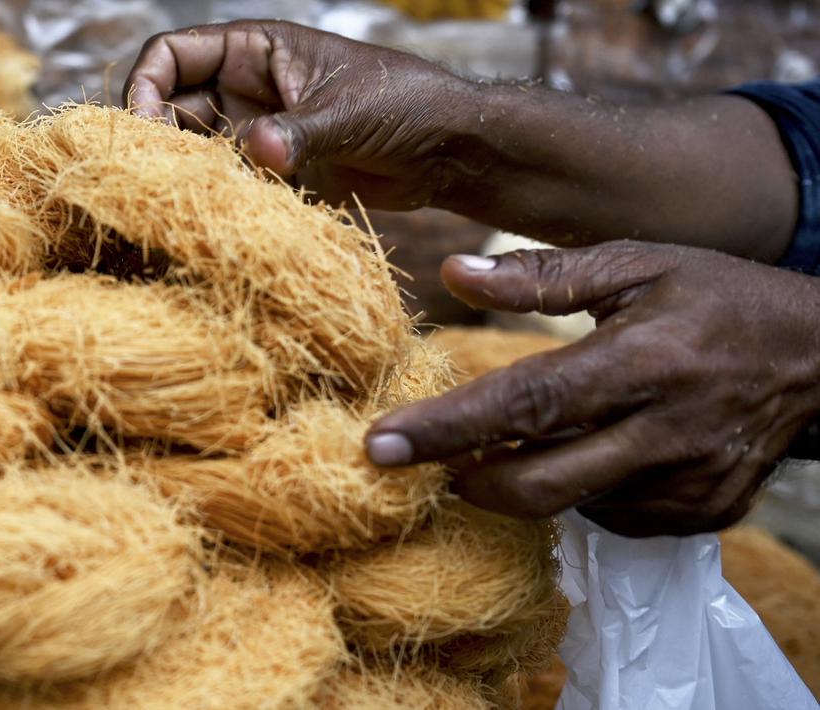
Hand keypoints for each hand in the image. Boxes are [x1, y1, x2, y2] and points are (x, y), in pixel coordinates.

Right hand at [124, 20, 475, 209]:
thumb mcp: (350, 113)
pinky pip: (230, 186)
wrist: (450, 151)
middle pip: (174, 105)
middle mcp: (249, 88)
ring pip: (198, 151)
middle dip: (158, 138)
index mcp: (259, 49)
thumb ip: (299, 132)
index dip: (147, 84)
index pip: (175, 53)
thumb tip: (257, 149)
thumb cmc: (409, 103)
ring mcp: (260, 132)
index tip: (142, 127)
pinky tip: (217, 222)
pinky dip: (220, 202)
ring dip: (188, 176)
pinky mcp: (275, 174)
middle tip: (155, 180)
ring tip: (185, 206)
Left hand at [365, 241, 819, 536]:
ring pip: (571, 505)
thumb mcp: (638, 263)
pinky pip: (611, 516)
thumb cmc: (719, 295)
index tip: (378, 444)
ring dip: (524, 479)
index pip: (525, 404)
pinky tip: (588, 450)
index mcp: (642, 361)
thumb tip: (451, 275)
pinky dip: (580, 490)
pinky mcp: (701, 514)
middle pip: (537, 484)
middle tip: (426, 458)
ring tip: (512, 439)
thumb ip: (542, 275)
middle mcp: (665, 433)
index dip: (446, 428)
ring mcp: (687, 484)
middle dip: (467, 479)